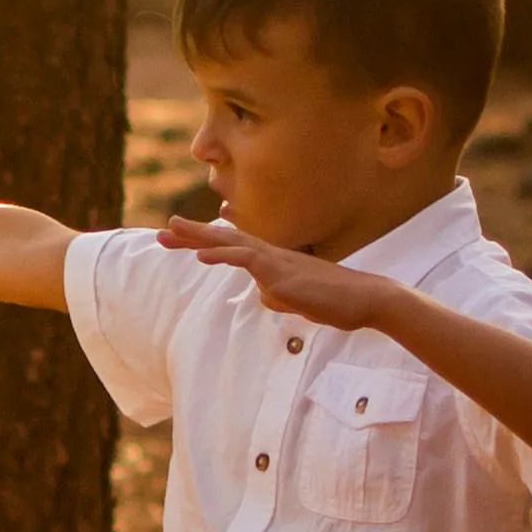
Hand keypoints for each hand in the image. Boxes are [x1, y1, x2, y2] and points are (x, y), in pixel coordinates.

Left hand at [160, 216, 398, 329]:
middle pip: (226, 239)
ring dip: (200, 237)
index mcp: (274, 262)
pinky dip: (223, 255)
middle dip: (194, 234)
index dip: (205, 243)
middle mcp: (272, 256)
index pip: (233, 249)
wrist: (367, 301)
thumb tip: (263, 296)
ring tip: (171, 231)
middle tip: (164, 229)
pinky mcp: (283, 274)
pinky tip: (202, 255)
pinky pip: (248, 260)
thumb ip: (278, 296)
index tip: (179, 240)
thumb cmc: (335, 302)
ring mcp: (277, 262)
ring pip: (232, 243)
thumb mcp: (297, 302)